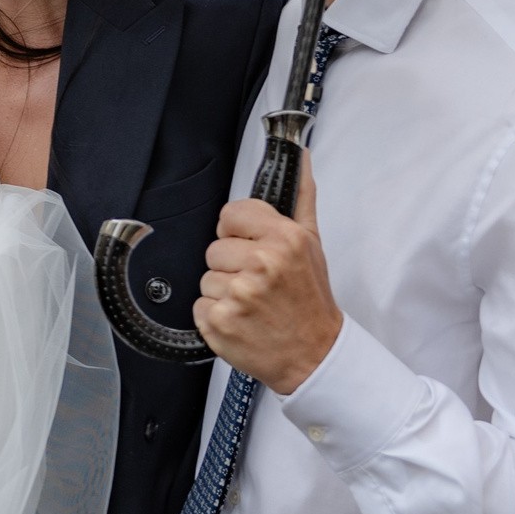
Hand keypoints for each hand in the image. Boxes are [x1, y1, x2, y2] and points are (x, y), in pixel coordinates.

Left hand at [196, 156, 342, 394]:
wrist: (314, 356)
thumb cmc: (310, 301)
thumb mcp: (313, 245)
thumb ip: (301, 198)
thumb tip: (298, 157)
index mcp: (284, 239)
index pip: (231, 214)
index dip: (237, 233)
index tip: (250, 247)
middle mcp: (261, 264)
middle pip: (214, 248)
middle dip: (231, 265)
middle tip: (258, 284)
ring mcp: (238, 295)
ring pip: (205, 278)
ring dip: (223, 292)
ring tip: (252, 304)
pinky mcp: (219, 322)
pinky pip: (199, 306)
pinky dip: (215, 316)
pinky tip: (241, 320)